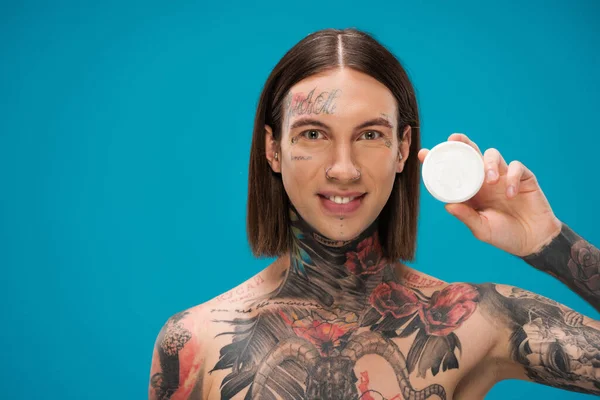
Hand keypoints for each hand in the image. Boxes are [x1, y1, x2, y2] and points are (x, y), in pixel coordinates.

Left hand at [418, 133, 562, 256]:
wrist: (533, 241)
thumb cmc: (504, 235)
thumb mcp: (482, 229)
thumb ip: (467, 216)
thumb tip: (447, 205)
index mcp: (471, 190)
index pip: (453, 171)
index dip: (440, 161)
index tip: (423, 153)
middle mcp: (485, 180)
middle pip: (471, 153)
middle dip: (462, 143)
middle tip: (454, 139)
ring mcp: (504, 176)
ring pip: (493, 155)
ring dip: (490, 163)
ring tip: (490, 180)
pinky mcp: (524, 178)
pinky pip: (517, 168)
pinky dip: (513, 177)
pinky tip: (511, 194)